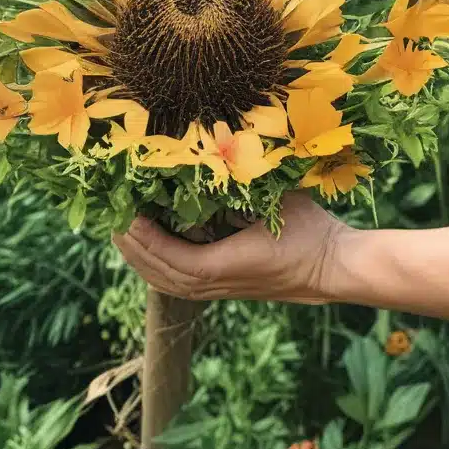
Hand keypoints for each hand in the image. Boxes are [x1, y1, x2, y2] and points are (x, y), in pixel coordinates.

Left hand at [112, 193, 343, 303]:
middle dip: (134, 250)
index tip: (128, 217)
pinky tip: (150, 250)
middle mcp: (220, 284)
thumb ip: (245, 183)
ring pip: (170, 284)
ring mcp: (222, 290)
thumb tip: (213, 157)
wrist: (335, 267)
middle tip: (113, 220)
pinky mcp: (227, 289)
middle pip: (164, 276)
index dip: (149, 241)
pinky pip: (182, 284)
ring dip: (143, 261)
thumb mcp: (278, 200)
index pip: (176, 260)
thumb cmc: (311, 230)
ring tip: (123, 236)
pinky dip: (160, 268)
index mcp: (230, 265)